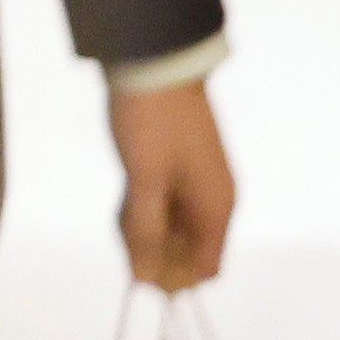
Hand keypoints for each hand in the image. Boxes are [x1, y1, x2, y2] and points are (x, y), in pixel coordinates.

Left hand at [108, 77, 237, 290]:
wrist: (154, 58)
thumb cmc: (154, 122)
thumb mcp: (145, 182)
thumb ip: (146, 233)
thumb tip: (145, 281)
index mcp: (216, 208)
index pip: (207, 269)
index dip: (176, 279)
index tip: (141, 270)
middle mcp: (213, 201)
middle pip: (188, 252)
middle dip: (155, 251)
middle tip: (125, 228)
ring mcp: (196, 184)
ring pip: (172, 230)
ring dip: (144, 228)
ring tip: (123, 203)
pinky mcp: (179, 169)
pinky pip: (164, 206)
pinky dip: (143, 209)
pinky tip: (125, 194)